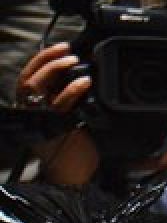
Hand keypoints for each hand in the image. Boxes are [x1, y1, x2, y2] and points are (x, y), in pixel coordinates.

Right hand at [16, 43, 97, 183]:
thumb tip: (84, 75)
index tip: (61, 46)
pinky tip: (84, 82)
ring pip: (35, 87)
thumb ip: (69, 99)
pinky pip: (58, 104)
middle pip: (27, 79)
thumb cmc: (75, 148)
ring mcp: (38, 120)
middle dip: (46, 59)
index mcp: (31, 109)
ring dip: (54, 69)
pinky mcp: (54, 129)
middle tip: (68, 51)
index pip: (27, 77)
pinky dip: (71, 89)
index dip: (41, 59)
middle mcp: (29, 114)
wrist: (75, 175)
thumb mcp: (69, 118)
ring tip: (73, 60)